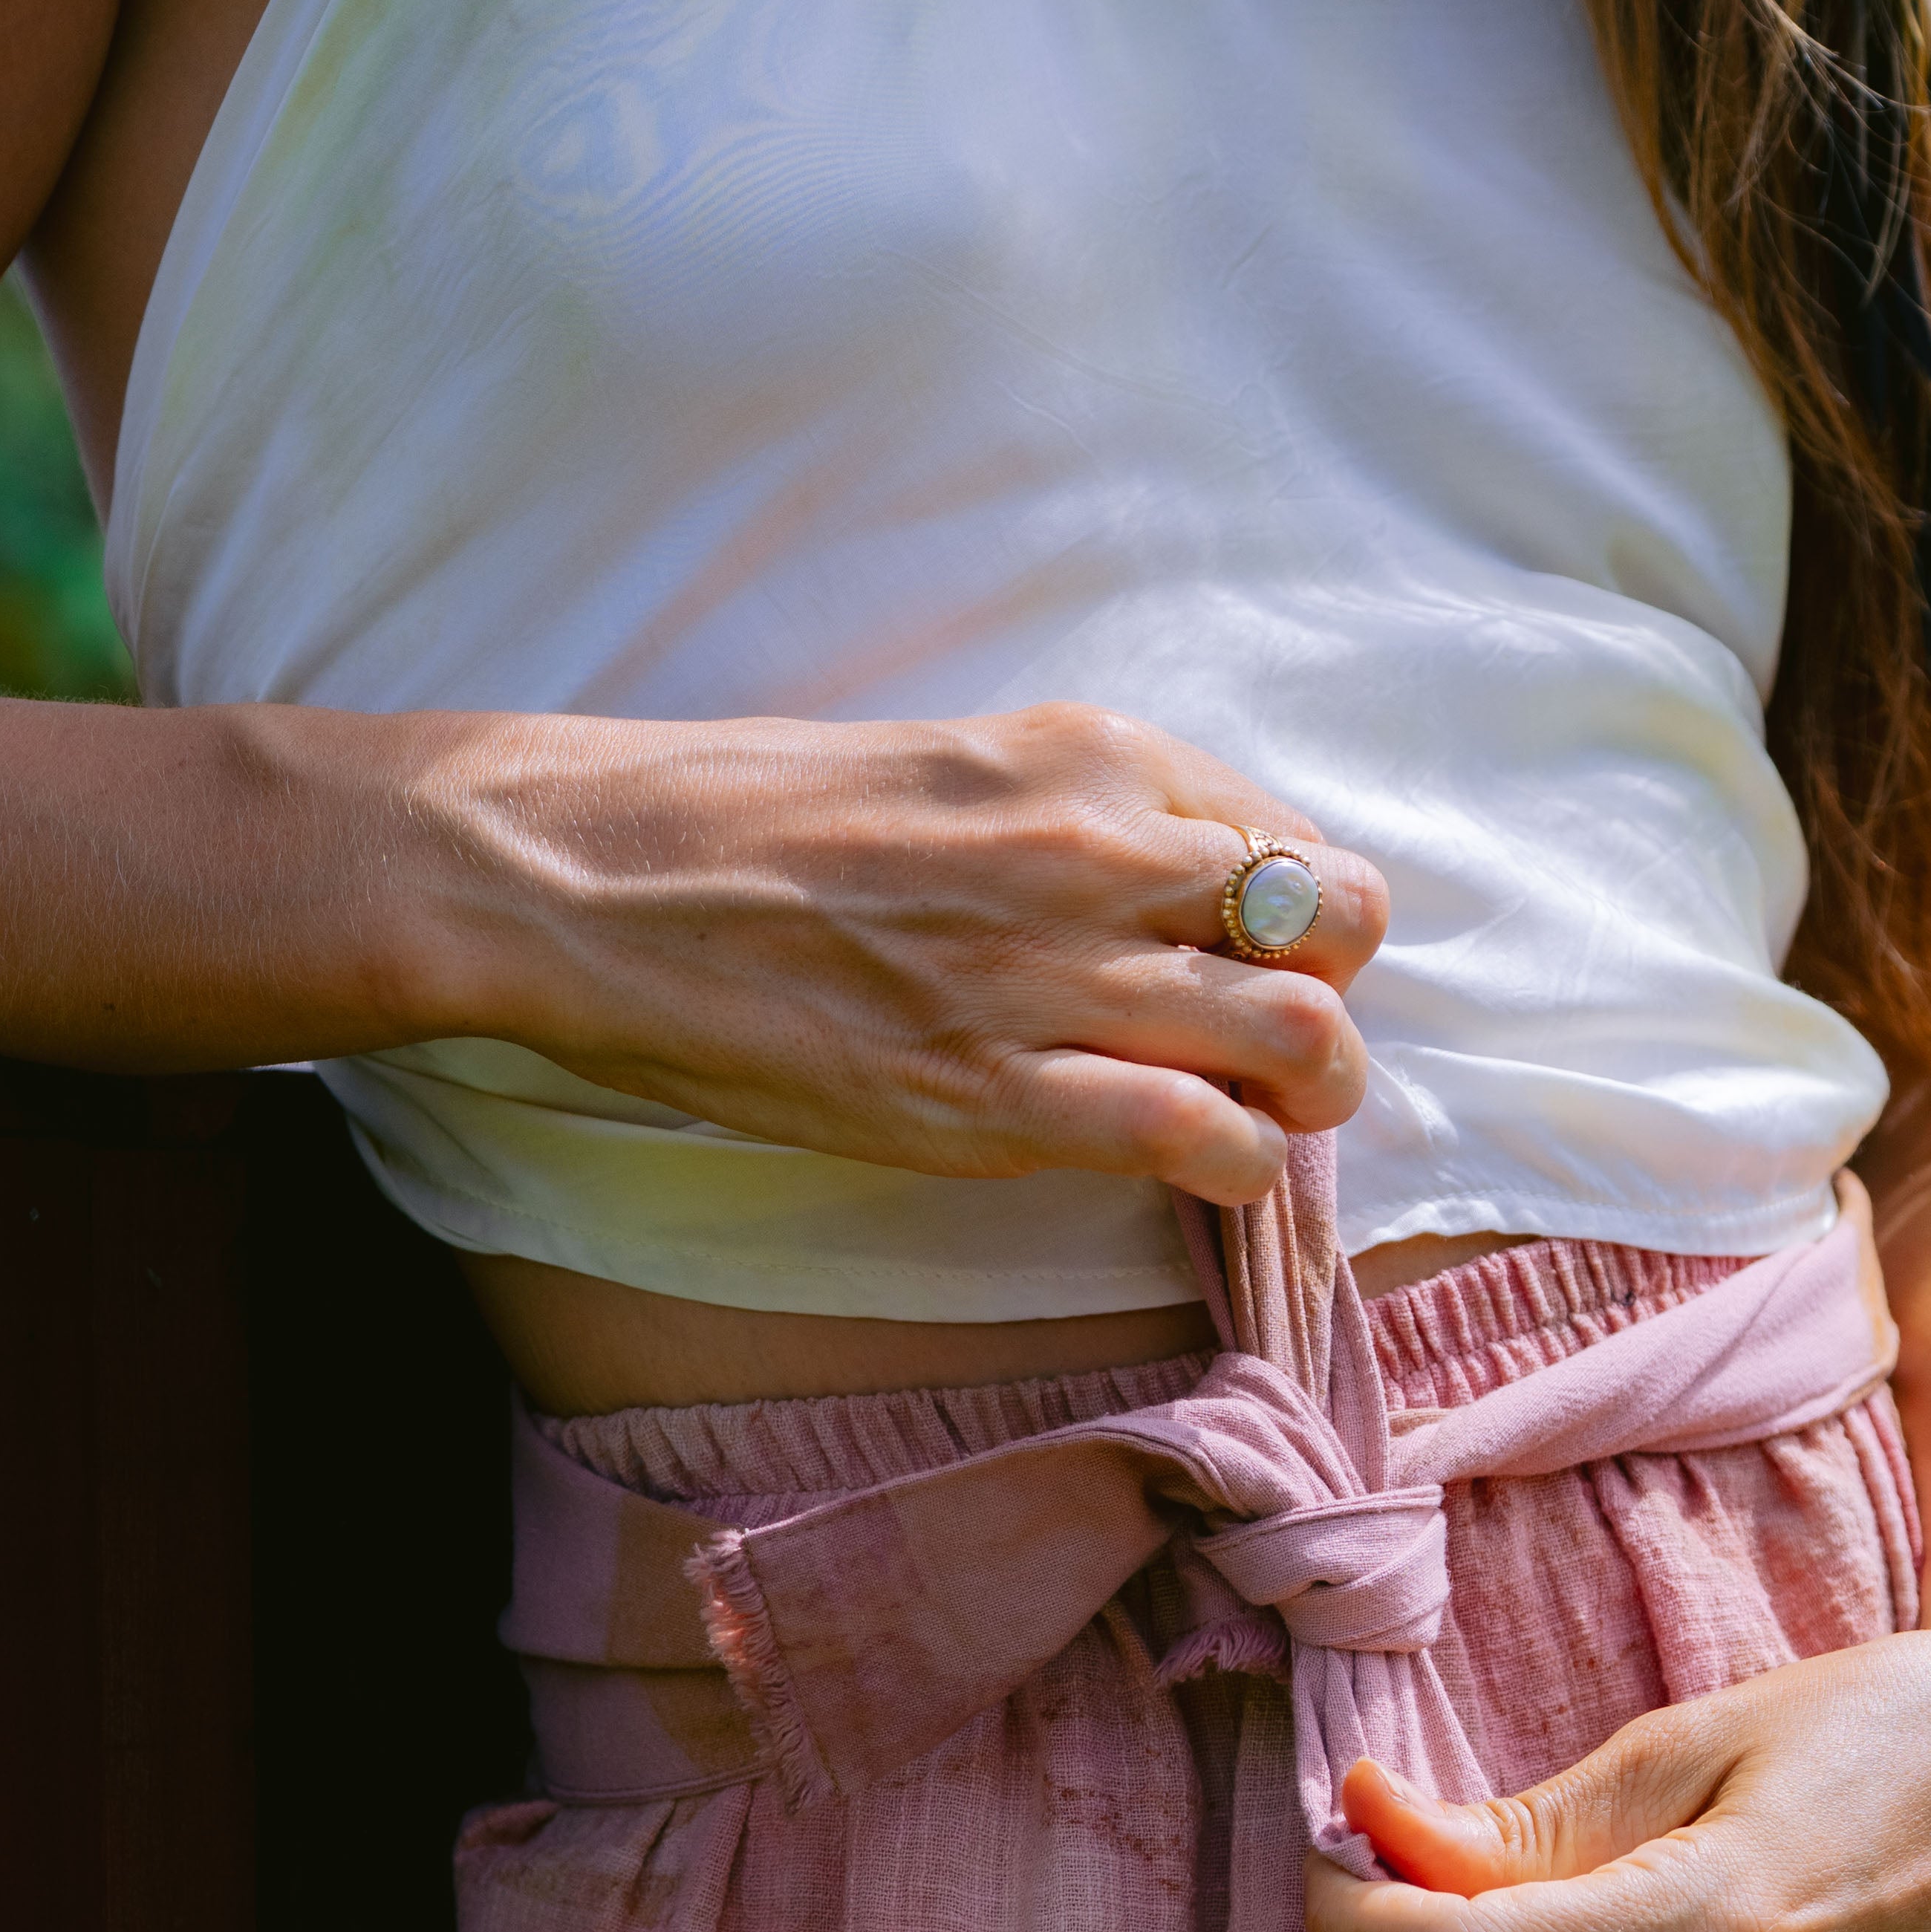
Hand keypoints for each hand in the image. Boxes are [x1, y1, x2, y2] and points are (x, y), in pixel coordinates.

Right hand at [428, 697, 1386, 1205]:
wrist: (594, 882)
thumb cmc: (755, 828)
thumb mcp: (954, 769)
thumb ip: (1079, 821)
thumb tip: (1184, 892)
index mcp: (1088, 759)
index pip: (1300, 840)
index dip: (1313, 922)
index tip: (1266, 965)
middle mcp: (1096, 852)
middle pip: (1333, 932)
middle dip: (1336, 1008)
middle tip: (1280, 1057)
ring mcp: (1051, 977)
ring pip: (1302, 1039)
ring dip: (1310, 1097)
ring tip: (1258, 1120)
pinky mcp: (996, 1096)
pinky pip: (1201, 1139)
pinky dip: (1239, 1168)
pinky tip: (1198, 1172)